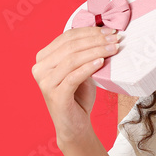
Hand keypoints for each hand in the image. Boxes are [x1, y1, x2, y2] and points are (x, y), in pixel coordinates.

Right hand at [31, 26, 122, 147]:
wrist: (75, 125)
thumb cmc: (79, 95)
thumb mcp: (81, 69)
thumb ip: (84, 52)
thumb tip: (105, 33)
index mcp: (44, 58)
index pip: (67, 37)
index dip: (90, 31)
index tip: (110, 30)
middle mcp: (40, 68)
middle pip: (71, 46)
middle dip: (96, 40)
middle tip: (116, 38)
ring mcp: (45, 82)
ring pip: (73, 59)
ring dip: (96, 51)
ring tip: (114, 48)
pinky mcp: (55, 95)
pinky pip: (73, 77)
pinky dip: (88, 67)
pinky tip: (101, 62)